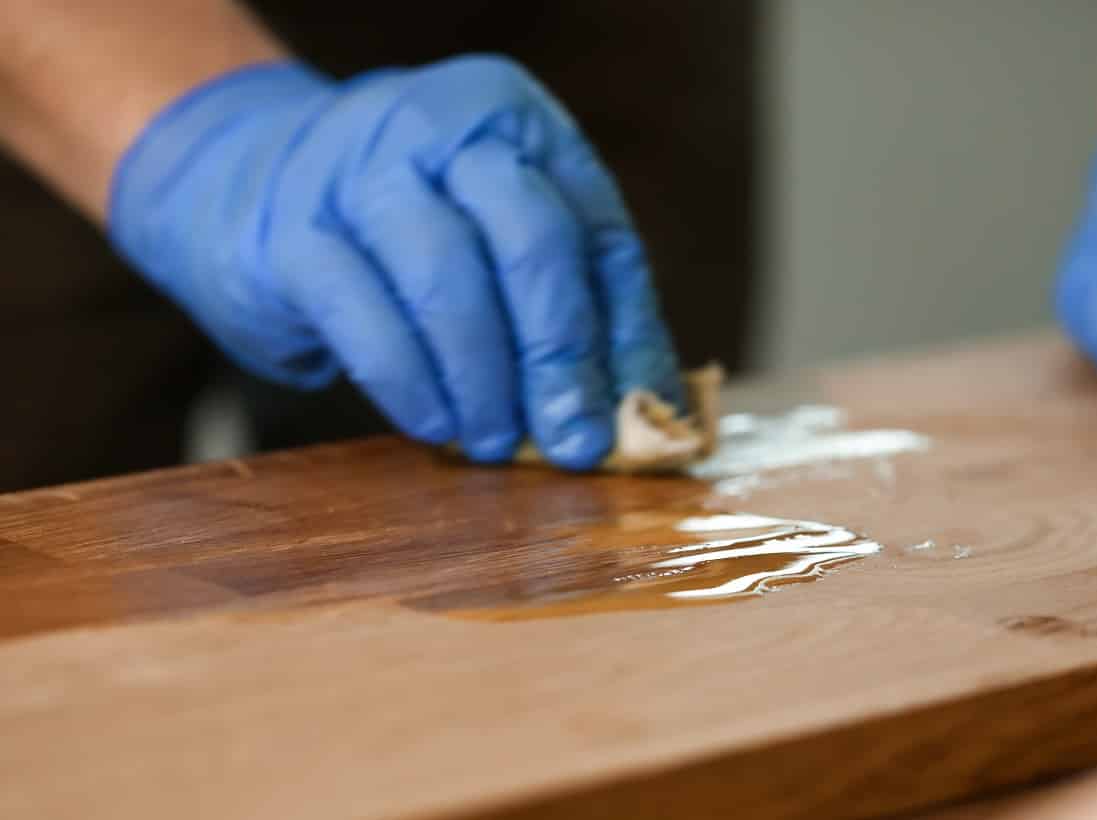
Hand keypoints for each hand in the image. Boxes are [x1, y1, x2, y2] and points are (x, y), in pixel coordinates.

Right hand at [109, 57, 681, 469]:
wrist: (244, 180)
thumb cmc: (405, 225)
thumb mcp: (494, 239)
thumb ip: (572, 307)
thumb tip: (649, 410)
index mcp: (513, 121)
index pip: (597, 229)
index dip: (624, 331)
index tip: (634, 418)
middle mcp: (441, 128)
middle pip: (531, 238)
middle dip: (560, 352)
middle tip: (573, 441)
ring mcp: (359, 170)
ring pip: (448, 276)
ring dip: (484, 376)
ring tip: (495, 442)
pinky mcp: (292, 232)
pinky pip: (364, 316)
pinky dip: (409, 383)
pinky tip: (434, 423)